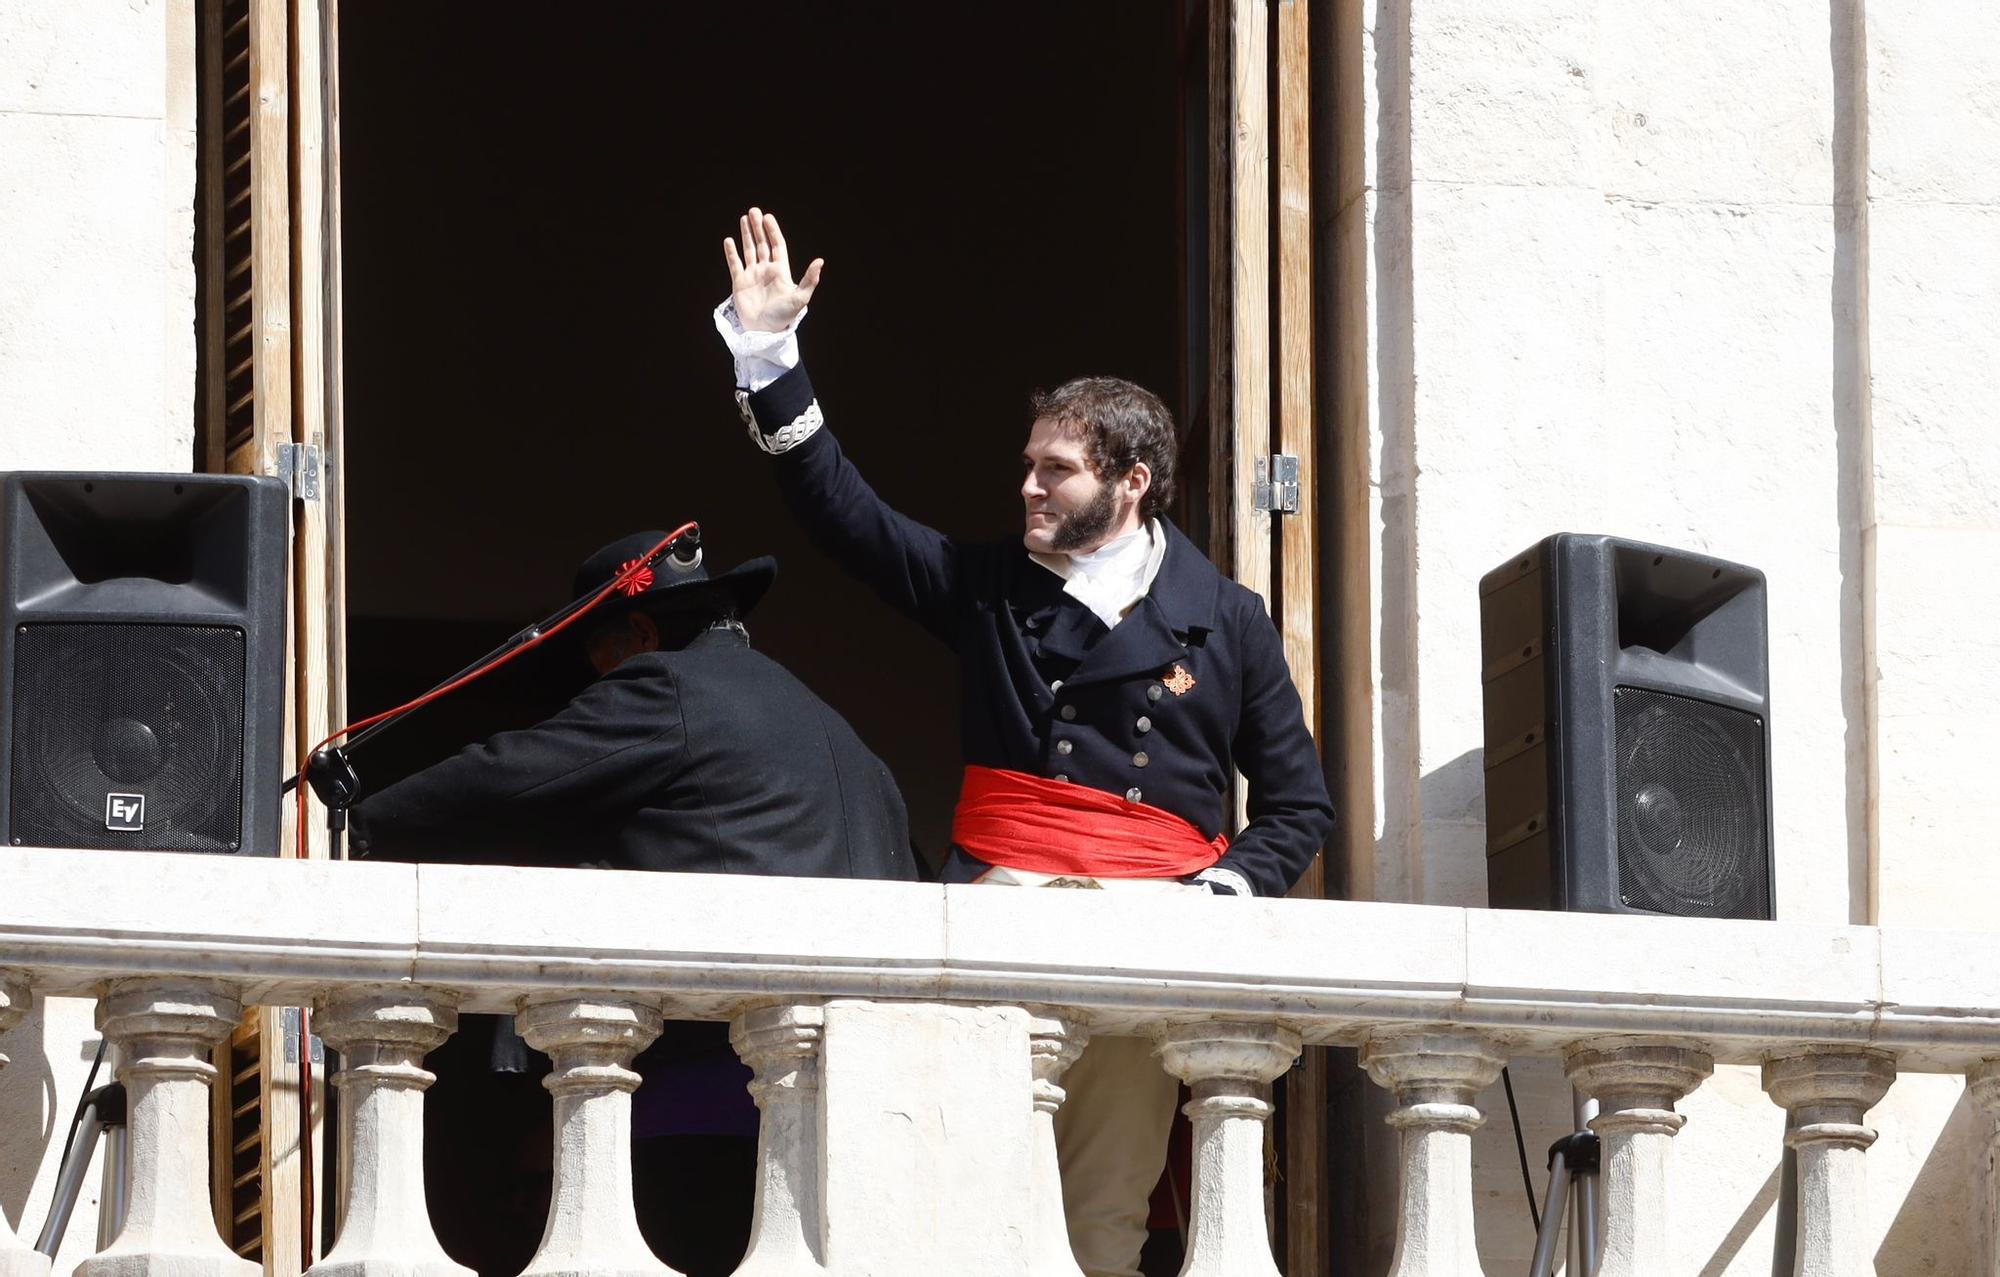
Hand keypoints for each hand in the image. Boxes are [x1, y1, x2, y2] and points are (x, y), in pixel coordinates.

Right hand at [723, 207, 823, 332]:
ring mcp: (752, 275)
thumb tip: (820, 261)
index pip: (777, 245)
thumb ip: (809, 279)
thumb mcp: (800, 298)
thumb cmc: (784, 316)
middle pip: (762, 244)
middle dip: (758, 228)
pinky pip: (735, 264)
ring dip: (746, 234)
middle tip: (754, 211)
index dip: (773, 231)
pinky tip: (729, 240)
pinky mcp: (739, 283)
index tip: (768, 217)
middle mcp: (766, 270)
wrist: (764, 332)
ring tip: (744, 218)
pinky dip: (731, 253)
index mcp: (780, 271)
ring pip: (749, 250)